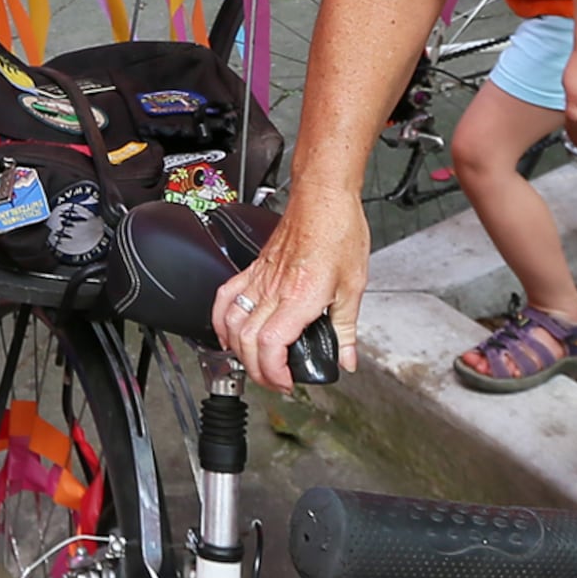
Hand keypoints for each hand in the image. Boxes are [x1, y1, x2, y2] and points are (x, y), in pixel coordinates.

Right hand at [217, 186, 363, 391]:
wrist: (323, 197)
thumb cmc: (339, 231)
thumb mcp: (354, 286)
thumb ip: (346, 328)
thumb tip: (346, 358)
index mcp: (300, 297)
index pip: (271, 345)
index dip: (274, 372)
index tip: (288, 381)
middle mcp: (274, 289)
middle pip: (247, 341)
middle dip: (258, 370)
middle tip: (276, 379)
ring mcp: (260, 278)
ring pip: (231, 322)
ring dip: (238, 349)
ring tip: (255, 362)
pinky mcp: (254, 267)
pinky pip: (226, 297)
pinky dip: (221, 320)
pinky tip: (229, 331)